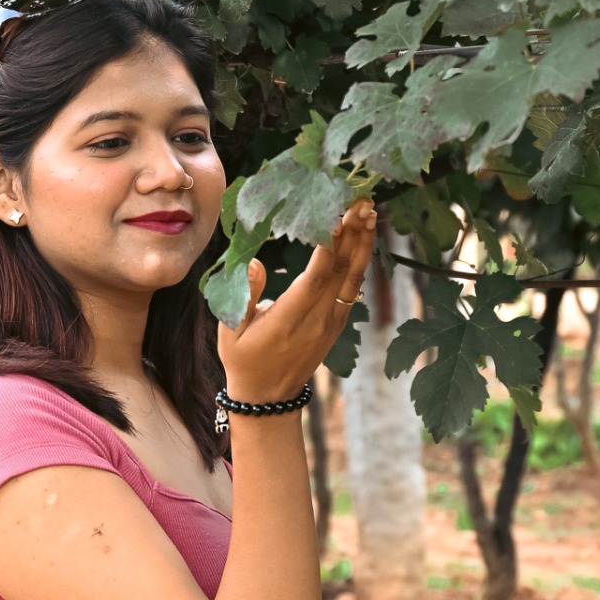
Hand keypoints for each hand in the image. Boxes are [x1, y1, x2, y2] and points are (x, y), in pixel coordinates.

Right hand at [217, 201, 375, 404]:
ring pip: (351, 278)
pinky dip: (360, 261)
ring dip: (362, 244)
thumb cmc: (243, 360)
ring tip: (369, 211)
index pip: (313, 281)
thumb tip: (255, 263)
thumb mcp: (230, 332)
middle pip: (339, 273)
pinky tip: (364, 239)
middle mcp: (316, 322)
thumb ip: (244, 296)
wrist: (269, 398)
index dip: (327, 250)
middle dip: (352, 235)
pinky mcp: (337, 324)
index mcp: (287, 322)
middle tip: (360, 201)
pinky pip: (352, 288)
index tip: (336, 219)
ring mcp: (331, 323)